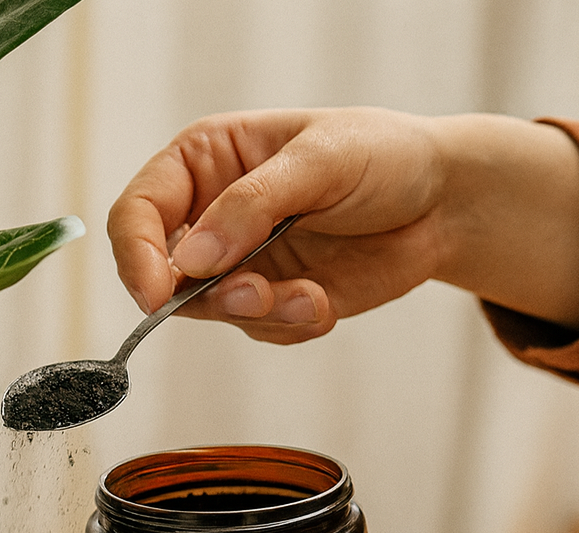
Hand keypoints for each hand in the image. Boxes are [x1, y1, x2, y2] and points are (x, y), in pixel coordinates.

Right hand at [108, 107, 578, 340]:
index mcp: (203, 164)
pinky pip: (258, 331)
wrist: (442, 203)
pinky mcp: (272, 301)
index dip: (136, 256)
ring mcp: (239, 264)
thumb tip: (189, 260)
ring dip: (258, 313)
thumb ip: (252, 206)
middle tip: (258, 294)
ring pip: (210, 312)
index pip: (137, 213)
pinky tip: (325, 301)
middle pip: (162, 275)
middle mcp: (210, 217)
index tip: (157, 294)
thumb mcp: (320, 161)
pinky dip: (291, 326)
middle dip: (209, 296)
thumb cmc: (382, 155)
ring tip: (311, 296)